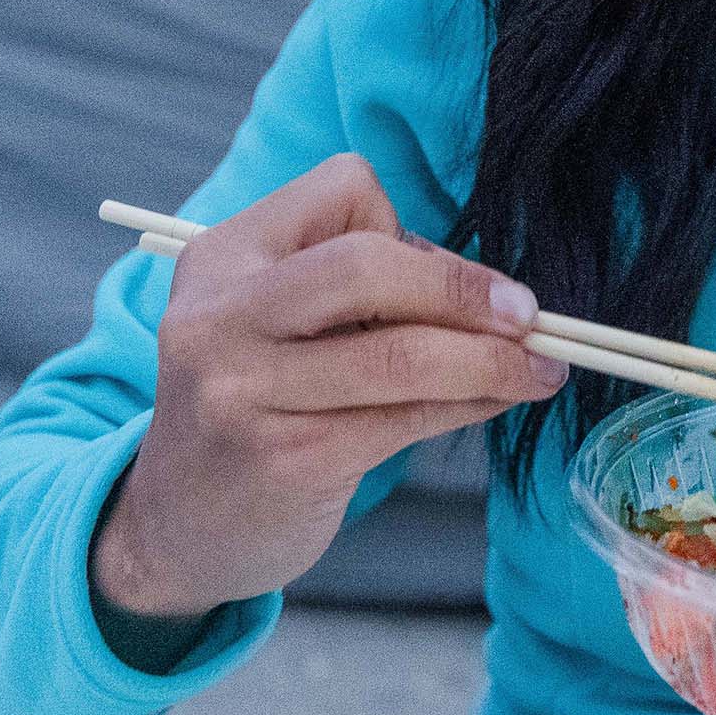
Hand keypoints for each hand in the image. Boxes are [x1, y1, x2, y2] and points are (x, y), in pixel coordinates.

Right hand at [90, 153, 562, 619]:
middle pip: (369, 264)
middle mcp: (221, 316)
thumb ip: (363, 286)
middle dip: (464, 290)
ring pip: (402, 352)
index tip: (439, 279)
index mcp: (221, 256)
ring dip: (494, 359)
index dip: (405, 227)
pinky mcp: (287, 459)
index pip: (344, 188)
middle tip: (530, 314)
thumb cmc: (256, 401)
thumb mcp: (272, 319)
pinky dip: (471, 403)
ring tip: (542, 368)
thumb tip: (495, 291)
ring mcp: (246, 391)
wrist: (173, 526)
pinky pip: (406, 417)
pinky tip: (496, 401)